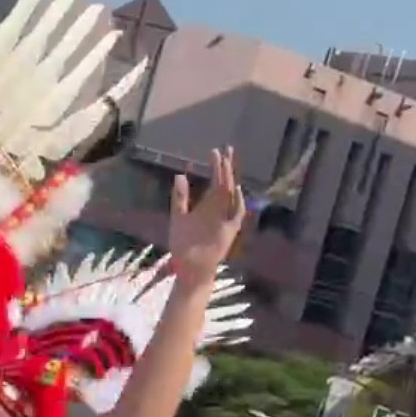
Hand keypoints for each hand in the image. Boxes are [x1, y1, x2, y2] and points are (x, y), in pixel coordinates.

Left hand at [166, 148, 245, 287]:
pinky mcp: (229, 231)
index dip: (216, 166)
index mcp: (207, 205)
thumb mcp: (178, 216)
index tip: (215, 151)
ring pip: (230, 195)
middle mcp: (218, 210)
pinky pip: (236, 214)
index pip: (215, 181)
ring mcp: (225, 219)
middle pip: (225, 184)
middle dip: (226, 167)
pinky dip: (237, 202)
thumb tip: (180, 175)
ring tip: (228, 163)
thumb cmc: (183, 244)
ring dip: (230, 179)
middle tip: (227, 149)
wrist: (188, 267)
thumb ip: (180, 197)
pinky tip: (234, 189)